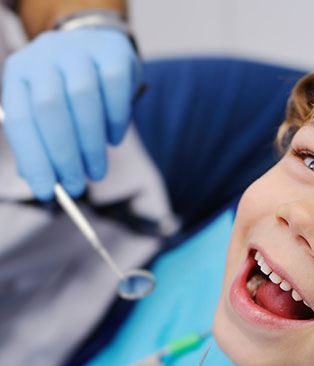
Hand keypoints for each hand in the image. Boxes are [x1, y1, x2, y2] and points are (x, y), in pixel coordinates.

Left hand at [2, 28, 139, 199]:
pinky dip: (116, 122)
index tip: (46, 192)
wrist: (99, 48)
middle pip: (50, 108)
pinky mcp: (113, 51)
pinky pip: (115, 89)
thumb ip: (41, 142)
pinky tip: (114, 140)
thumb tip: (40, 183)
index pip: (20, 119)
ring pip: (83, 99)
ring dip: (91, 145)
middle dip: (64, 155)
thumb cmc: (70, 91)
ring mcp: (79, 49)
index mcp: (20, 73)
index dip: (33, 159)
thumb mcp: (48, 113)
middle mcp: (44, 55)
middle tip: (76, 187)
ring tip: (97, 172)